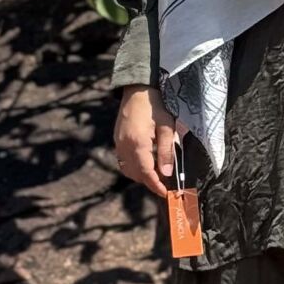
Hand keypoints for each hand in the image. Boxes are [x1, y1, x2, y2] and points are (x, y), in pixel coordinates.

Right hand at [114, 84, 186, 198]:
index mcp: (138, 143)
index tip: (166, 194)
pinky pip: (123, 161)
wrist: (137, 89)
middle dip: (150, 182)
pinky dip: (134, 166)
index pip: (146, 173)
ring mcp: (118, 143)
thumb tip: (167, 174)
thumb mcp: (167, 127)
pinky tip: (146, 162)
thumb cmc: (155, 105)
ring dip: (141, 175)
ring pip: (128, 170)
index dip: (156, 186)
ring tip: (157, 173)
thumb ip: (167, 151)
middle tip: (166, 183)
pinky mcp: (116, 140)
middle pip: (136, 174)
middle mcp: (124, 146)